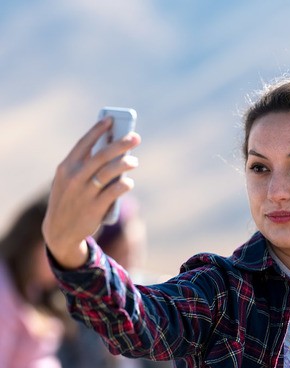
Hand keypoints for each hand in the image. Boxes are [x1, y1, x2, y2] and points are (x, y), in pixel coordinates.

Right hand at [42, 117, 139, 268]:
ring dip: (125, 164)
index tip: (111, 119)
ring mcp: (85, 192)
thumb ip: (84, 168)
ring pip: (110, 172)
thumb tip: (112, 154)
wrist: (60, 231)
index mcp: (66, 167)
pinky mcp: (95, 208)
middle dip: (120, 144)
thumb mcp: (68, 182)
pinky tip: (129, 182)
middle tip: (135, 137)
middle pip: (102, 155)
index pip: (84, 143)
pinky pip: (114, 192)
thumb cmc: (69, 201)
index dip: (98, 130)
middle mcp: (74, 177)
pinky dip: (124, 185)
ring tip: (135, 161)